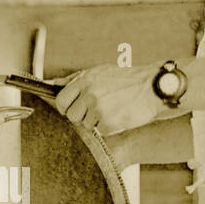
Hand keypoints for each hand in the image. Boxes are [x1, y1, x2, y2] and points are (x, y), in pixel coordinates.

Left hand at [52, 63, 166, 134]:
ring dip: (97, 121)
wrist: (152, 87)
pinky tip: (119, 115)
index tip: (72, 108)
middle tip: (97, 109)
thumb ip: (74, 79)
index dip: (65, 107)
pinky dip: (109, 126)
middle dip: (81, 116)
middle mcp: (90, 94)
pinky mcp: (109, 122)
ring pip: (86, 125)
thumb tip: (52, 84)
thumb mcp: (99, 72)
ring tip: (112, 109)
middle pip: (71, 116)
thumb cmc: (124, 80)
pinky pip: (100, 131)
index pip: (61, 100)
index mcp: (85, 80)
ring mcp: (99, 109)